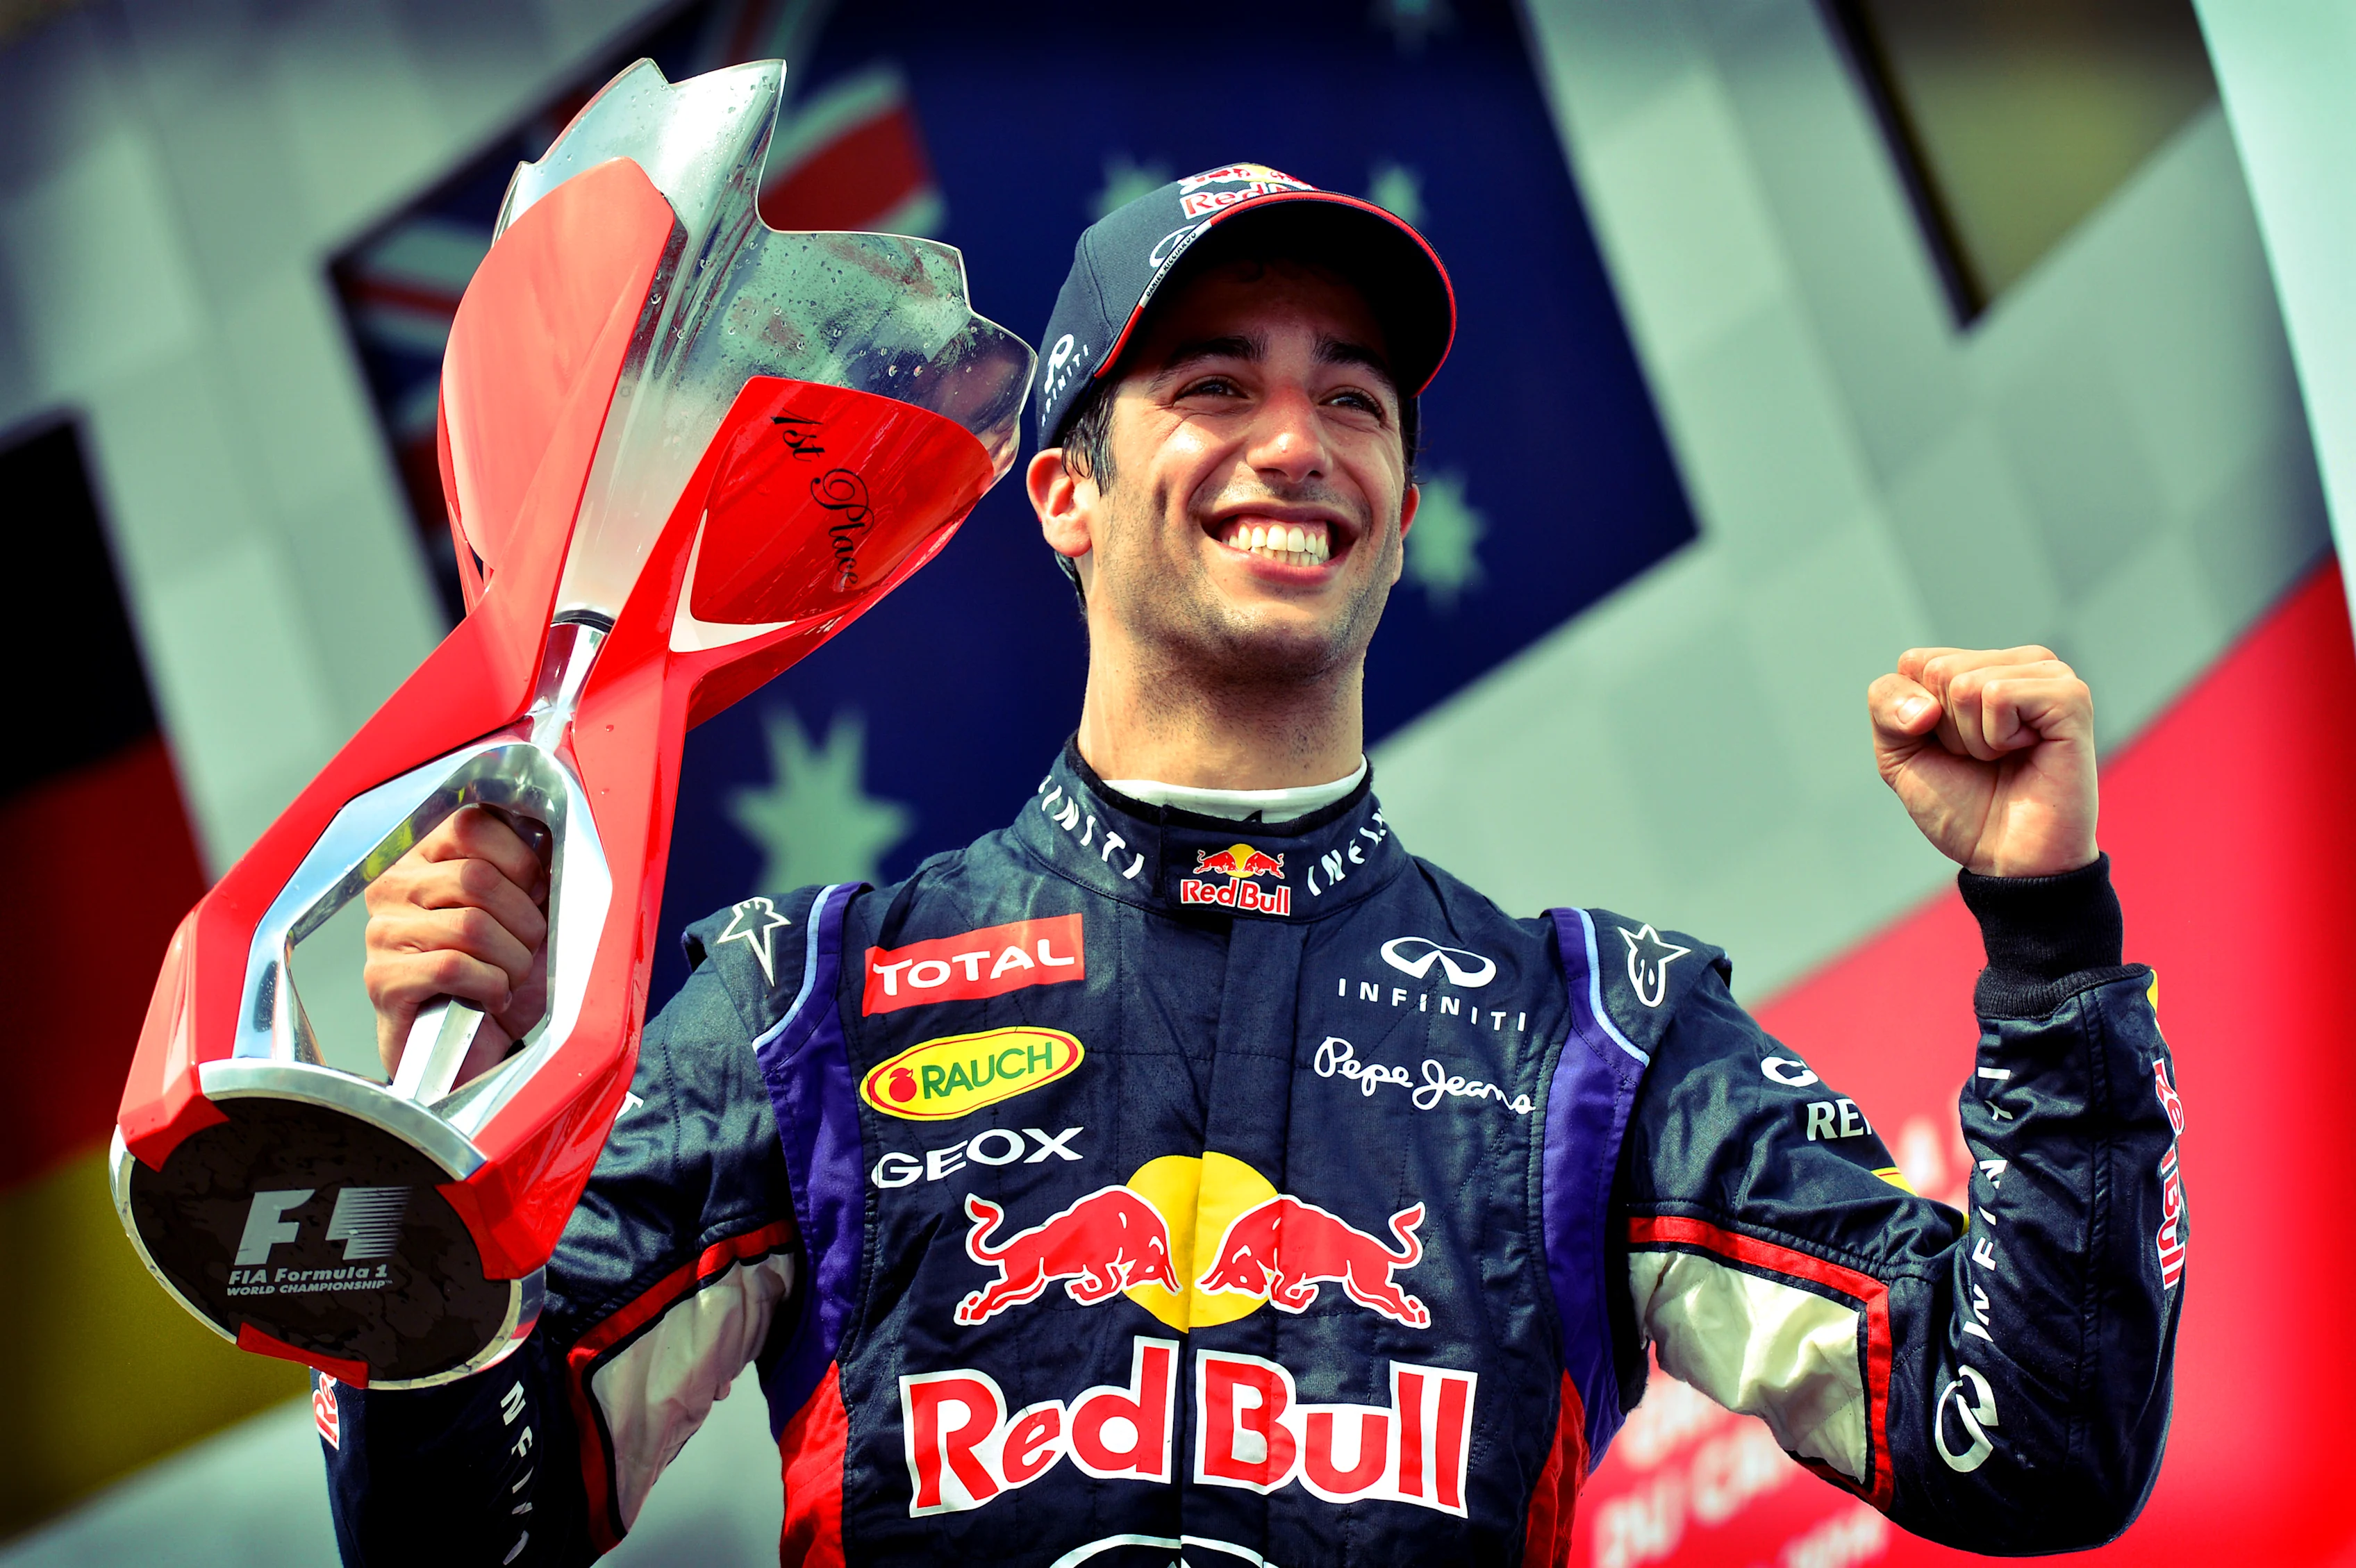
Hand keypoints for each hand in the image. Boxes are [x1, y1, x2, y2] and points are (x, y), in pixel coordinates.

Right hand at [362, 805, 549, 1079]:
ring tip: (509, 977)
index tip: (535, 890)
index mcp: (424, 857)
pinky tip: (491, 996)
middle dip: (523, 919)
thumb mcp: (521, 910)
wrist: (471, 1046)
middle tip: (526, 947)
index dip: (519, 859)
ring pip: (470, 926)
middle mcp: (394, 888)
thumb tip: (549, 840)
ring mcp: (383, 934)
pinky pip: (452, 967)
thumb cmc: (496, 974)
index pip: (470, 824)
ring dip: (511, 960)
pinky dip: (490, 985)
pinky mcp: (384, 980)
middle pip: (477, 878)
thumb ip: (526, 869)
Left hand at [1868, 646, 2097, 877]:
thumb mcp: (1899, 753)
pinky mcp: (2071, 697)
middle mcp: (2019, 662)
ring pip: (1966, 683)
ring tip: (2005, 759)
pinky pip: (1998, 695)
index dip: (1914, 718)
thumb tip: (1924, 706)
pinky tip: (2027, 753)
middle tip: (1983, 759)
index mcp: (1982, 665)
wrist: (2007, 859)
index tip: (1950, 750)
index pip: (1915, 662)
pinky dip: (1998, 738)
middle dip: (1945, 730)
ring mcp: (2049, 675)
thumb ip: (1886, 704)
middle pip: (1938, 670)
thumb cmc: (1961, 805)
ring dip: (1972, 739)